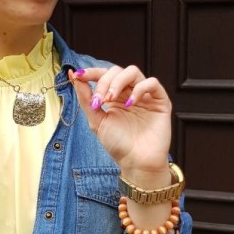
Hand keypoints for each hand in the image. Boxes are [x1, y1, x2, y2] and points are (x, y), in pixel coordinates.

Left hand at [70, 65, 172, 179]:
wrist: (136, 162)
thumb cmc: (118, 145)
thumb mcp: (96, 120)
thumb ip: (86, 99)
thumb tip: (74, 76)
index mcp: (115, 97)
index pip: (104, 75)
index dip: (91, 72)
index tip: (79, 75)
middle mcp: (129, 93)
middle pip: (117, 71)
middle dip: (104, 82)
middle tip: (100, 99)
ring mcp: (145, 96)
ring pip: (133, 72)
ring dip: (118, 82)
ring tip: (111, 99)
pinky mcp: (160, 101)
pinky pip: (152, 83)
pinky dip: (139, 88)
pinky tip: (130, 103)